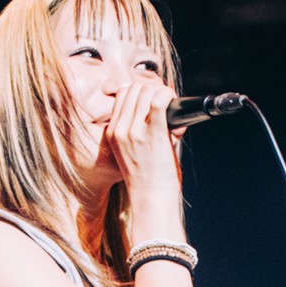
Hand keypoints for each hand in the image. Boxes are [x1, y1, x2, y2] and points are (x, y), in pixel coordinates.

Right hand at [101, 79, 184, 232]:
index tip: (154, 97)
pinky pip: (158, 102)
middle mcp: (120, 130)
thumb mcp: (134, 151)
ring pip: (146, 91)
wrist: (151, 198)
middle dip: (152, 89)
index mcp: (113, 132)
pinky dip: (167, 96)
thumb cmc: (148, 178)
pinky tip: (172, 102)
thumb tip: (167, 108)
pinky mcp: (152, 135)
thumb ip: (145, 128)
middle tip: (165, 99)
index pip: (122, 95)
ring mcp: (134, 132)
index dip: (141, 91)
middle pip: (134, 89)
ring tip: (170, 102)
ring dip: (161, 92)